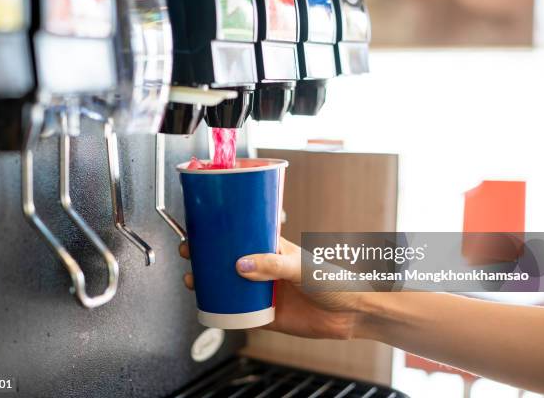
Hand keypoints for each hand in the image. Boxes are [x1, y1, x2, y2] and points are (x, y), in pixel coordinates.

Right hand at [179, 237, 368, 338]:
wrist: (354, 314)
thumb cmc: (336, 281)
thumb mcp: (303, 267)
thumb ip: (274, 265)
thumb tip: (241, 265)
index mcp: (274, 249)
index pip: (242, 234)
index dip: (220, 231)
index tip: (200, 229)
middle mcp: (266, 268)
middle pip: (229, 260)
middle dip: (207, 257)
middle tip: (190, 255)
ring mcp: (265, 291)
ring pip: (230, 285)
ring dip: (210, 284)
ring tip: (194, 281)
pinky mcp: (267, 315)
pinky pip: (239, 313)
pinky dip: (224, 311)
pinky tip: (210, 307)